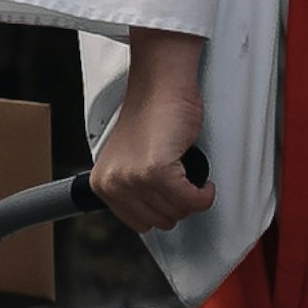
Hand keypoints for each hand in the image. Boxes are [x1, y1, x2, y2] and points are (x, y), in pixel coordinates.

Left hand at [93, 27, 215, 234]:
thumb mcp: (130, 158)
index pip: (139, 223)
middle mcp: (114, 183)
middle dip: (178, 203)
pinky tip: (203, 182)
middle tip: (183, 181)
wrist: (160, 83)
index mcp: (102, 183)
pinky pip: (191, 200)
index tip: (171, 196)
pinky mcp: (157, 170)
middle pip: (159, 221)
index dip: (162, 209)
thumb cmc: (152, 112)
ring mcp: (134, 178)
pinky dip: (204, 194)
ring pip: (177, 212)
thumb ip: (135, 187)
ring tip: (190, 175)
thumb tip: (157, 210)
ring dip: (192, 197)